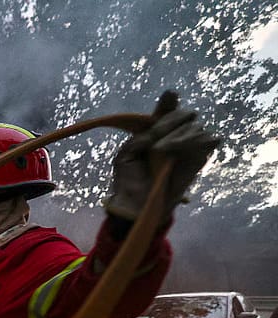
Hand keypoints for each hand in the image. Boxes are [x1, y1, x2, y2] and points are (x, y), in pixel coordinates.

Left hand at [104, 91, 221, 221]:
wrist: (135, 203)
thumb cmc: (128, 179)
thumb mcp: (127, 153)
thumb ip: (142, 134)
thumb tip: (155, 120)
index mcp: (156, 131)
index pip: (168, 109)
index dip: (169, 103)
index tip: (170, 96)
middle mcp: (175, 135)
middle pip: (184, 114)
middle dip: (169, 123)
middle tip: (154, 139)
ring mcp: (189, 146)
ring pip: (196, 126)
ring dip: (178, 135)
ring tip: (161, 150)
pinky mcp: (200, 158)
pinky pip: (210, 139)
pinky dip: (197, 140)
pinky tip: (178, 149)